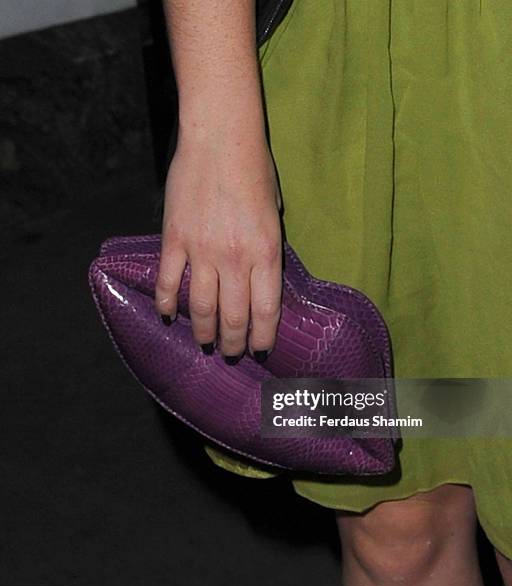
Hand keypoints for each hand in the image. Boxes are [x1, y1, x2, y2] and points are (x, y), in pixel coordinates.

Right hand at [155, 129, 282, 362]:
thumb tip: (259, 275)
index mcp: (266, 252)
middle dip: (232, 343)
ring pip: (200, 307)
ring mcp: (202, 251)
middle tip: (230, 353)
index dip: (263, 338)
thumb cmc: (255, 170)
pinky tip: (167, 316)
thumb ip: (268, 248)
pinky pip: (168, 282)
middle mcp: (235, 259)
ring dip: (202, 332)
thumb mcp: (276, 212)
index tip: (260, 351)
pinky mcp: (174, 239)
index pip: (266, 311)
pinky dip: (166, 303)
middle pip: (232, 318)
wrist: (219, 138)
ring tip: (203, 344)